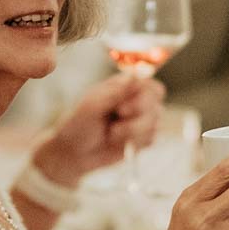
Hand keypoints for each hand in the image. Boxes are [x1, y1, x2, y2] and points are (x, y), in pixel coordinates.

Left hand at [34, 76, 165, 184]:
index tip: (122, 108)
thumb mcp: (92, 105)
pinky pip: (151, 139)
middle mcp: (134, 101)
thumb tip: (135, 75)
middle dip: (137, 115)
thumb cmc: (78, 125)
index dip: (143, 95)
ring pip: (155, 123)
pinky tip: (117, 142)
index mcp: (123, 87)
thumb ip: (115, 92)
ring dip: (133, 131)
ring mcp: (140, 120)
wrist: (73, 154)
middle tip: (117, 118)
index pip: (148, 84)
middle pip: (156, 102)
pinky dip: (135, 142)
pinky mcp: (141, 139)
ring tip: (112, 134)